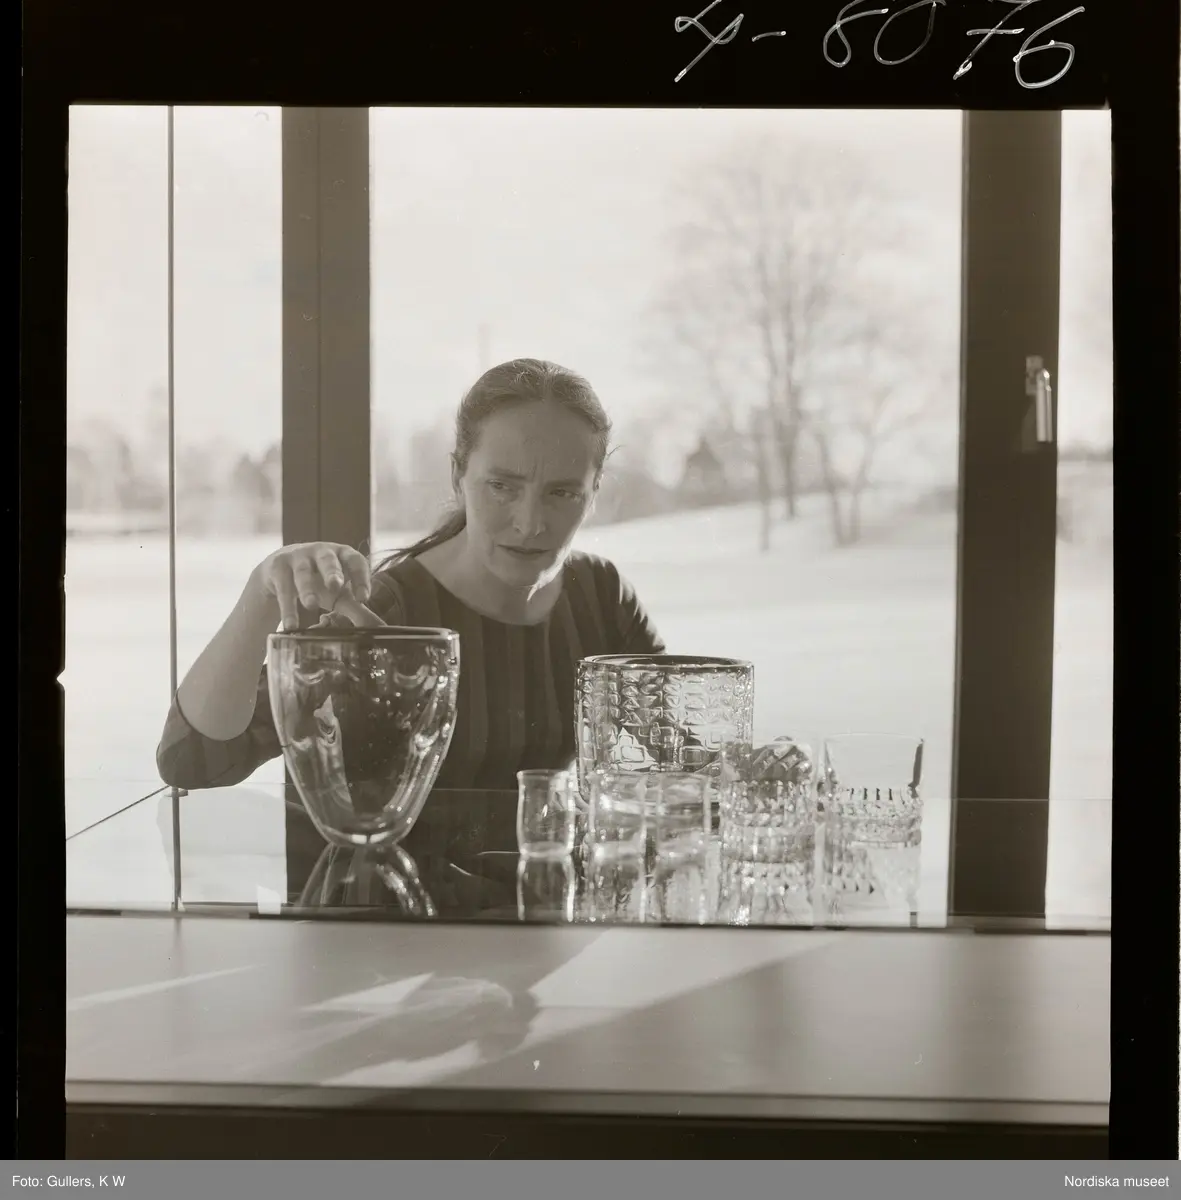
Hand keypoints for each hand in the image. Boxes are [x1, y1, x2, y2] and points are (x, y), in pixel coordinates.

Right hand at [252, 542, 371, 630]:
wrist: (279, 572)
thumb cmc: (318, 581)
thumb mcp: (338, 594)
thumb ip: (356, 608)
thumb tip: (377, 628)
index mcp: (342, 554)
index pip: (355, 560)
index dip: (361, 577)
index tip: (363, 598)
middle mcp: (321, 551)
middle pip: (328, 559)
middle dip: (333, 571)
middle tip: (336, 586)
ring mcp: (298, 557)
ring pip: (303, 572)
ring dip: (307, 589)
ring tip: (311, 606)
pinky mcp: (278, 567)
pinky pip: (283, 589)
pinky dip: (287, 608)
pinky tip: (290, 624)